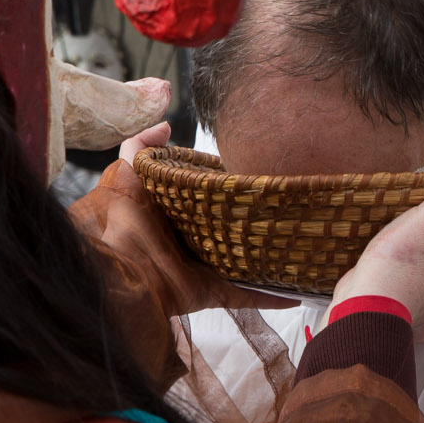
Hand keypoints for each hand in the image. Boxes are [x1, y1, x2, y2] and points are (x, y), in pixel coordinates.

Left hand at [71, 124, 290, 313]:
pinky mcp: (214, 291)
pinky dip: (272, 297)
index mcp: (178, 214)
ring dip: (270, 256)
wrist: (122, 271)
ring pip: (246, 260)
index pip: (211, 197)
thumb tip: (166, 124)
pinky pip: (249, 296)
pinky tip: (298, 293)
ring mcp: (206, 268)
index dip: (230, 185)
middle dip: (258, 220)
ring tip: (301, 244)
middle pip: (233, 228)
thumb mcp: (127, 175)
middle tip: (289, 206)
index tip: (258, 170)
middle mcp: (195, 240)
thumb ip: (140, 147)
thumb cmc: (123, 223)